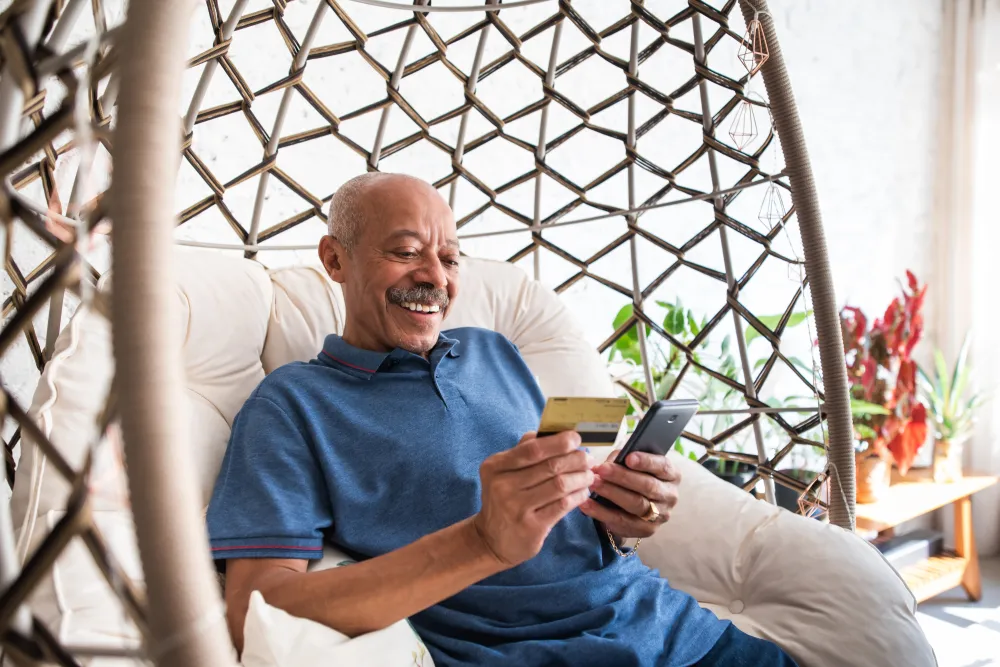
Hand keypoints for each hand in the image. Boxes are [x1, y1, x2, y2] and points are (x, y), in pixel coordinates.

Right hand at [473, 431, 594, 566]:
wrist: (492, 541)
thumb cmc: (504, 500)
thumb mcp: (503, 473)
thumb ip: (523, 451)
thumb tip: (552, 432)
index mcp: (495, 466)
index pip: (532, 449)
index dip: (558, 442)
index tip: (576, 438)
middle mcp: (503, 486)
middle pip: (550, 466)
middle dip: (576, 459)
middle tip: (588, 458)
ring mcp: (516, 508)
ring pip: (560, 485)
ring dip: (580, 477)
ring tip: (588, 475)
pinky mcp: (531, 527)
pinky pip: (562, 505)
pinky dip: (578, 496)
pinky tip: (583, 492)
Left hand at [580, 449, 679, 539]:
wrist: (630, 506)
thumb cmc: (631, 476)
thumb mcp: (631, 464)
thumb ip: (623, 460)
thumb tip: (610, 462)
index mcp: (671, 475)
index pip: (662, 466)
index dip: (646, 461)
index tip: (628, 457)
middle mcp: (670, 495)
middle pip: (648, 486)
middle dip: (622, 477)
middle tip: (600, 470)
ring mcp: (660, 515)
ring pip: (636, 504)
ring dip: (612, 493)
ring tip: (592, 484)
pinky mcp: (646, 530)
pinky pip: (623, 522)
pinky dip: (602, 513)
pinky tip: (586, 504)